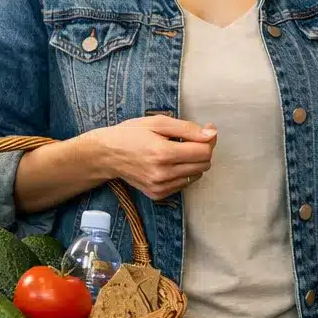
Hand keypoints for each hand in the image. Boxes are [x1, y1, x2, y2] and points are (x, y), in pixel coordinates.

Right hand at [94, 115, 216, 200]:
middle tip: (190, 139)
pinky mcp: (157, 195)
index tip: (206, 130)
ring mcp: (160, 187)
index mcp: (163, 153)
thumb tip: (211, 134)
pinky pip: (183, 185)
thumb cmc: (130, 134)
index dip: (208, 139)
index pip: (204, 152)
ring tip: (176, 151)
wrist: (106, 154)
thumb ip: (187, 128)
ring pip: (196, 176)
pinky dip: (183, 173)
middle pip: (203, 165)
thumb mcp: (157, 122)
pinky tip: (170, 163)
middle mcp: (163, 174)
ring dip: (193, 162)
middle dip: (202, 150)